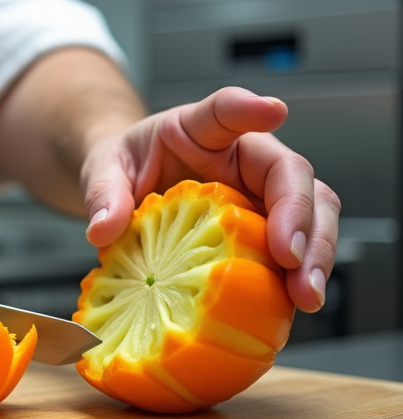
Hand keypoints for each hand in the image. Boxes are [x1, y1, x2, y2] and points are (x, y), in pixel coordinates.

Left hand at [80, 86, 339, 312]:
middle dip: (301, 216)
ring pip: (311, 213)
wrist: (129, 188)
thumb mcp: (104, 171)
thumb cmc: (126, 167)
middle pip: (292, 174)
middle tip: (292, 260)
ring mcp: (262, 195)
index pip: (226, 110)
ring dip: (315, 254)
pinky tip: (290, 309)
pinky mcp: (266, 231)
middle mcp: (245, 158)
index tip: (272, 111)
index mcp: (201, 129)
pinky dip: (298, 278)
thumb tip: (104, 228)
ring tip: (306, 295)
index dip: (249, 109)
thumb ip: (104, 192)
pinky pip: (294, 250)